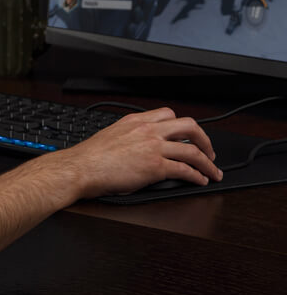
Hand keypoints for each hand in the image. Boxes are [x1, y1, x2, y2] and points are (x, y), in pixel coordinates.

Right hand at [51, 107, 222, 198]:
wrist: (81, 168)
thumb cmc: (90, 157)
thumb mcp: (111, 134)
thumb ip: (130, 135)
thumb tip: (141, 146)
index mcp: (136, 121)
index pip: (168, 114)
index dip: (183, 126)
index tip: (188, 135)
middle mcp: (147, 130)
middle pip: (189, 126)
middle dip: (204, 139)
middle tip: (209, 151)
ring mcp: (153, 147)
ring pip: (193, 151)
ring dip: (207, 162)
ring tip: (213, 171)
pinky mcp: (156, 167)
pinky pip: (185, 170)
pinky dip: (197, 176)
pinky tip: (200, 180)